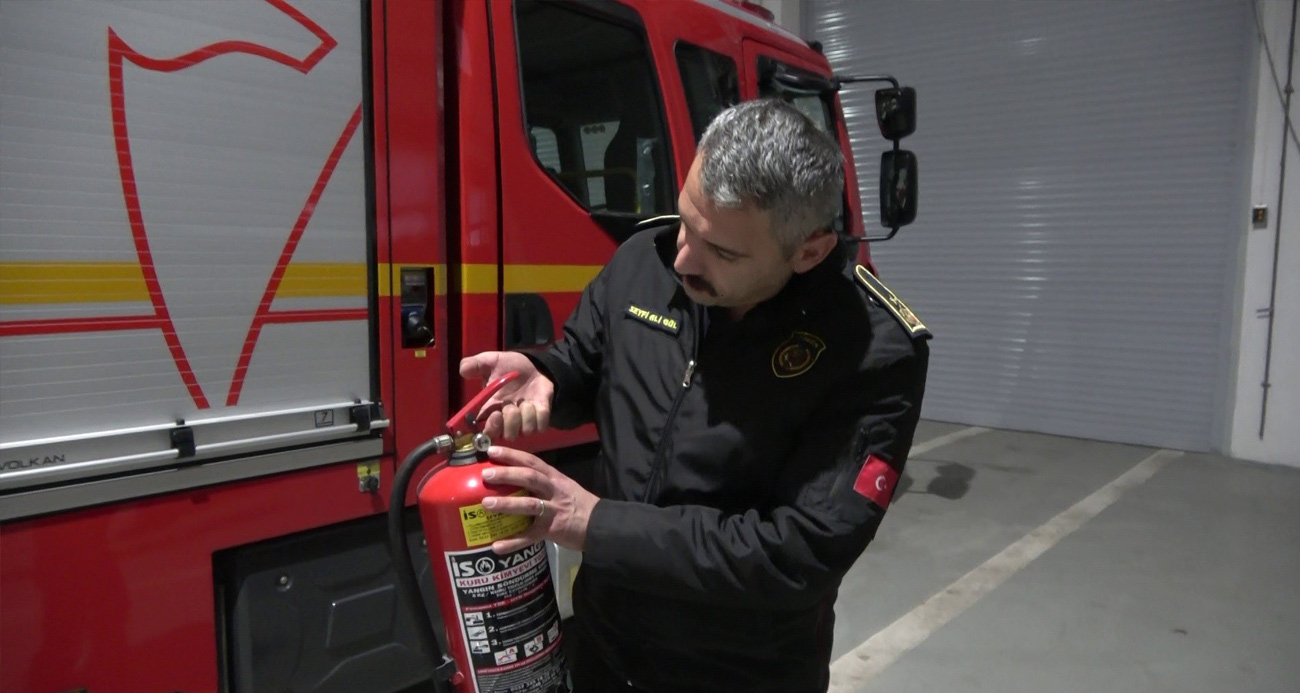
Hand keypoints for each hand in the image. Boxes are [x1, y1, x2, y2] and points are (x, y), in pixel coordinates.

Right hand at [459, 351, 554, 439]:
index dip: (489, 429)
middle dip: (509, 420)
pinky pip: (540, 426)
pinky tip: (535, 402)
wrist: (535, 366)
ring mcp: (524, 423)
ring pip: (524, 432)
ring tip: (523, 400)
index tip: (495, 414)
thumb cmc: (510, 367)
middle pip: (505, 436)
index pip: (485, 433)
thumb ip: (475, 365)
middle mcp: (506, 422)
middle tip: (509, 403)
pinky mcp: (540, 421)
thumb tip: (463, 370)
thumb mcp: (491, 361)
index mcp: (490, 412)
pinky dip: (538, 413)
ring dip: (524, 414)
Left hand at [480, 446, 596, 553]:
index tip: (491, 450)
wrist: (600, 524)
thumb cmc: (577, 504)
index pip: (532, 461)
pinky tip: (497, 546)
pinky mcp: (553, 531)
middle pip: (530, 478)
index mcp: (554, 478)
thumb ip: (540, 483)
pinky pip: (530, 537)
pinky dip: (513, 542)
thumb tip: (509, 480)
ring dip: (507, 504)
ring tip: (486, 504)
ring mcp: (554, 510)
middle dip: (507, 475)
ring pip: (529, 505)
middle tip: (485, 474)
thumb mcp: (561, 487)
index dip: (512, 454)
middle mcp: (554, 491)